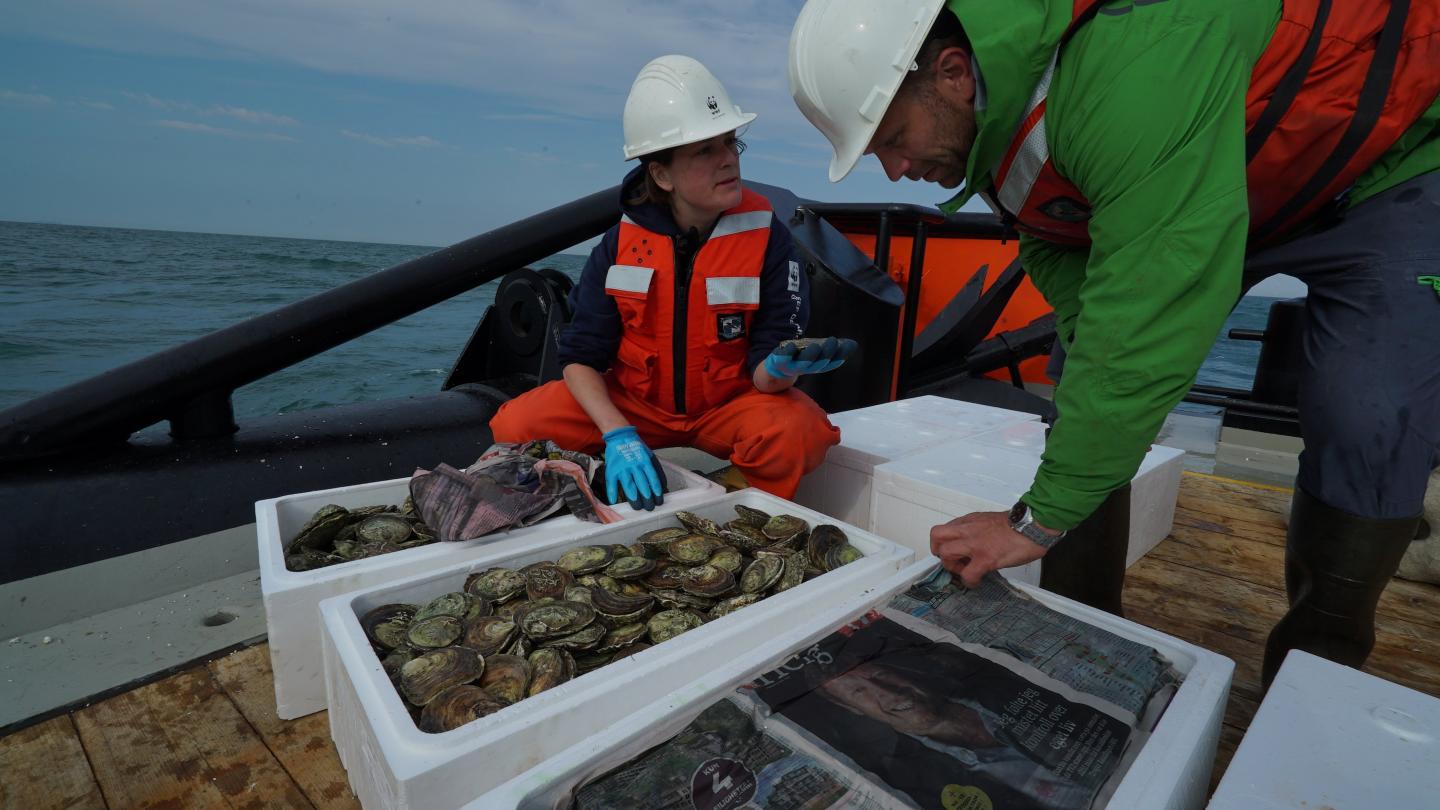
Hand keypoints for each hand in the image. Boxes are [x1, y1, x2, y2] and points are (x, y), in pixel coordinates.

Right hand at [601, 426, 663, 510]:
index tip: (659, 501)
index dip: (656, 491)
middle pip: (642, 484)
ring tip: (637, 507)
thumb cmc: (637, 448)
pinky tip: (614, 501)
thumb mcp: (650, 455)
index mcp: (645, 462)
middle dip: (647, 498)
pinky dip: (612, 492)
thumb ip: (656, 469)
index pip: (653, 479)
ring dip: (633, 497)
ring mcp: (623, 468)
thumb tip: (663, 485)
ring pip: (629, 485)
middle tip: (650, 508)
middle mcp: (635, 465)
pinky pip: (612, 482)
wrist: (620, 436)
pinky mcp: (612, 469)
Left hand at [763, 336, 856, 378]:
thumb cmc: (798, 359)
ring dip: (809, 356)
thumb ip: (833, 348)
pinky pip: (782, 359)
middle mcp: (806, 369)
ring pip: (802, 364)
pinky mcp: (777, 363)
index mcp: (816, 366)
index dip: (840, 356)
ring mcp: (791, 367)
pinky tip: (792, 346)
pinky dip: (787, 353)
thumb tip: (854, 344)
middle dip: (826, 354)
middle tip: (832, 341)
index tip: (849, 346)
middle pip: (818, 364)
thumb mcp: (816, 353)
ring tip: (815, 346)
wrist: (774, 373)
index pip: (831, 363)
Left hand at [929, 511, 1052, 588]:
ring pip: (945, 553)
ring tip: (965, 571)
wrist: (1034, 526)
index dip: (944, 542)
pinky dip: (969, 581)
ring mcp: (975, 544)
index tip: (953, 551)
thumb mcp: (989, 520)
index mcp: (970, 521)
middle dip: (939, 551)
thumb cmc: (1018, 524)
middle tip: (951, 560)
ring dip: (952, 567)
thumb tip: (970, 541)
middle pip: (936, 536)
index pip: (944, 529)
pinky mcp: (985, 558)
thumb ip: (976, 528)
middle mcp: (968, 530)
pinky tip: (977, 581)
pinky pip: (967, 574)